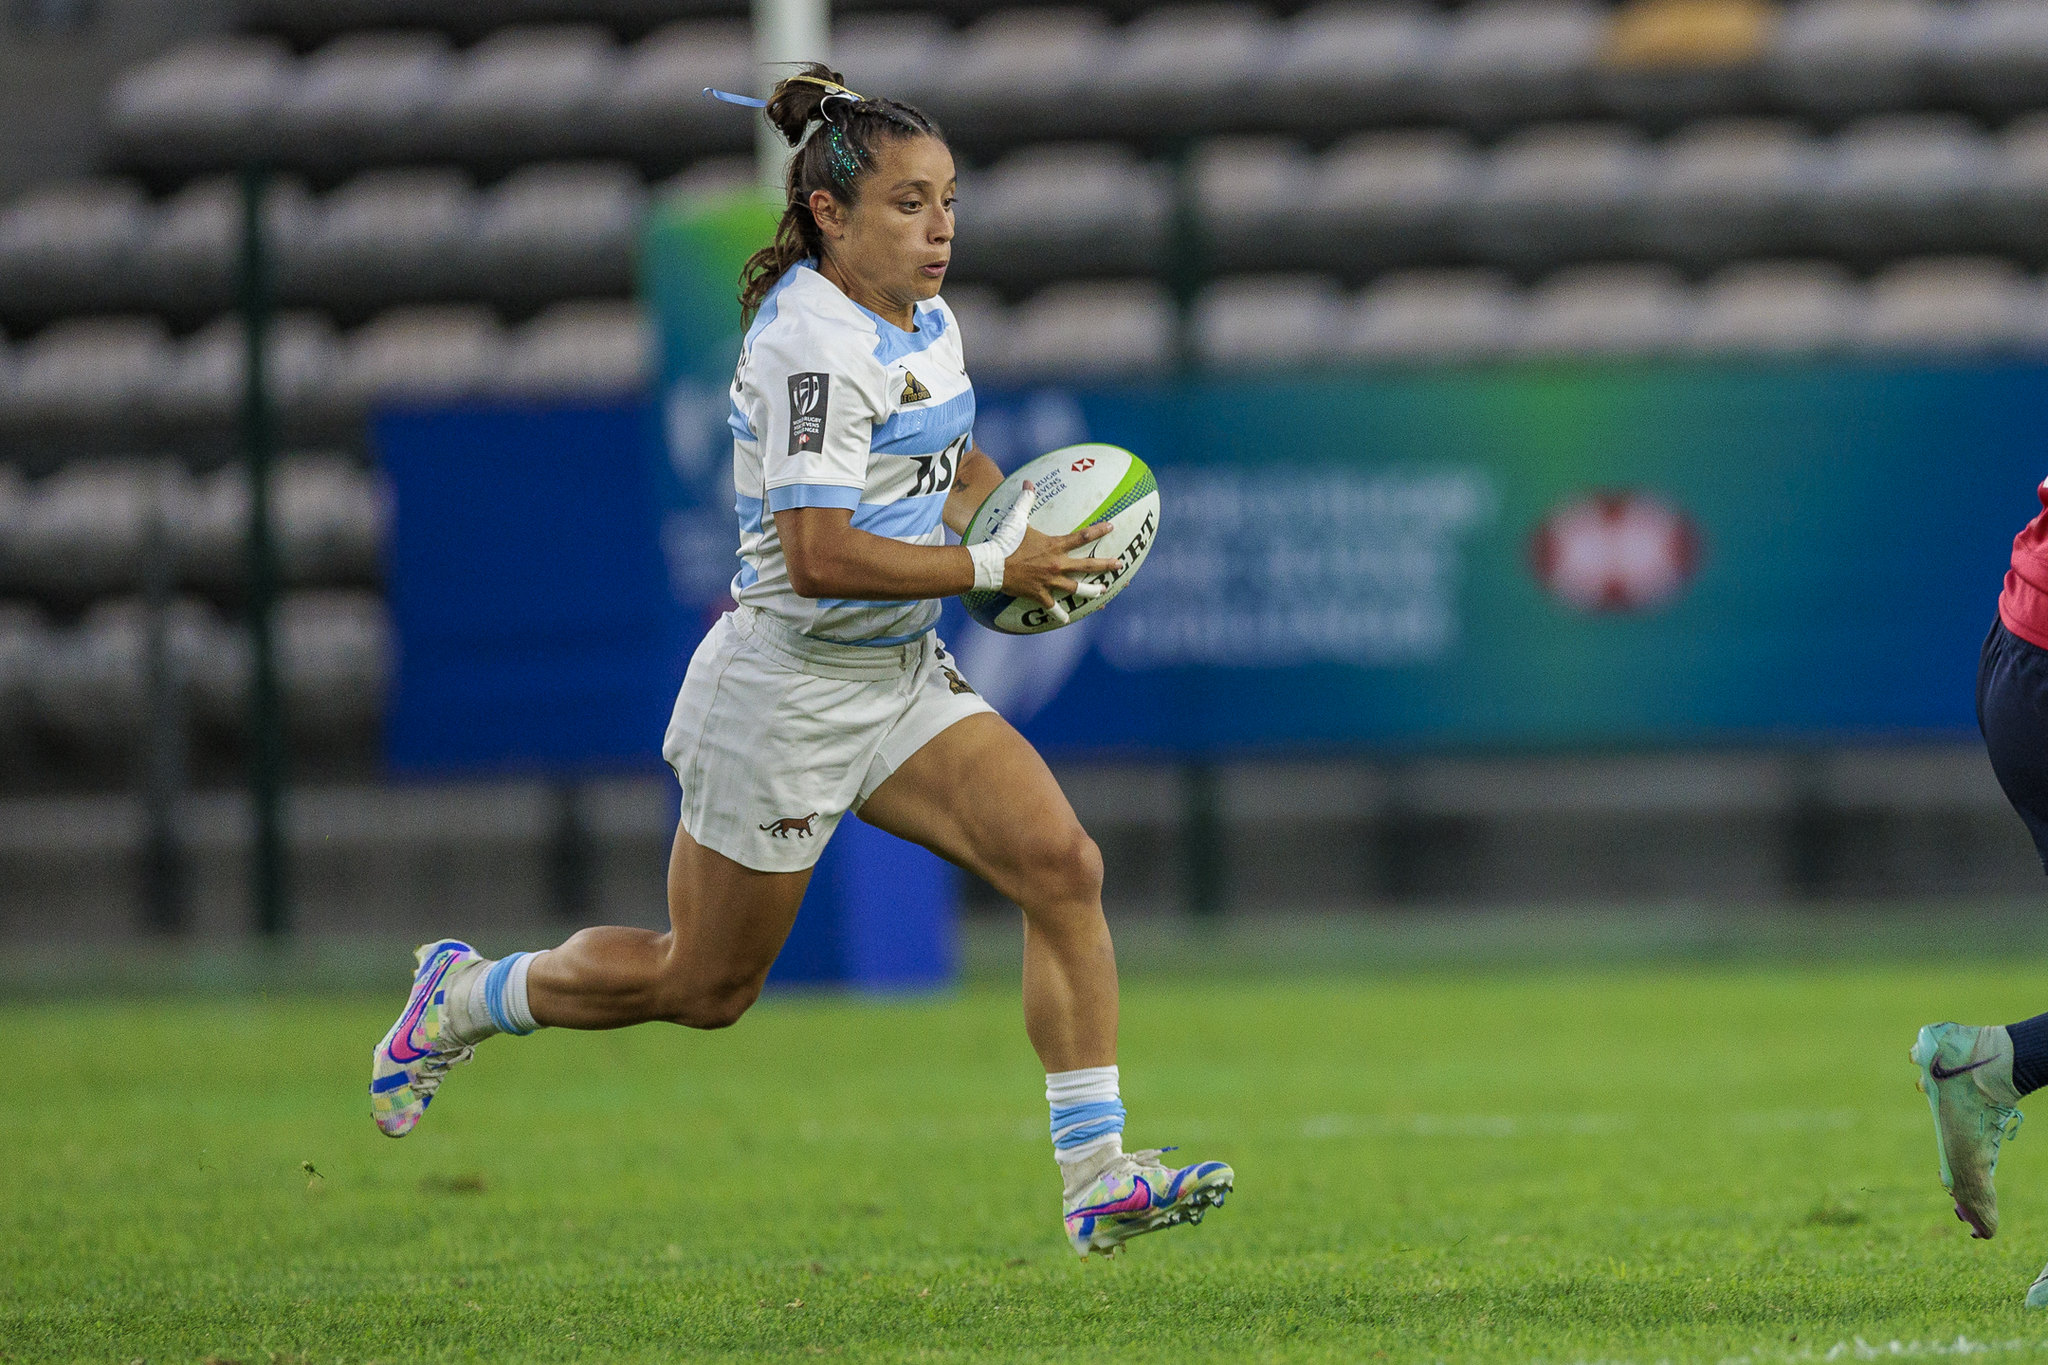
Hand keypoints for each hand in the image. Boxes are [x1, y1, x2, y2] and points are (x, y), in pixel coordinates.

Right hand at [1001, 491, 1122, 624]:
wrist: (992, 565)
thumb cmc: (1004, 541)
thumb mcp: (1016, 519)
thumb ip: (1025, 501)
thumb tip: (1028, 483)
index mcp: (1055, 546)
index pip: (1083, 536)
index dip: (1099, 531)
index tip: (1112, 527)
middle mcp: (1057, 565)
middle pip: (1087, 565)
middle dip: (1105, 565)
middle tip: (1120, 565)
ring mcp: (1050, 582)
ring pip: (1077, 588)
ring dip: (1092, 590)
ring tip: (1103, 593)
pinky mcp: (1040, 595)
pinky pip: (1053, 607)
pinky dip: (1059, 614)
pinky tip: (1067, 619)